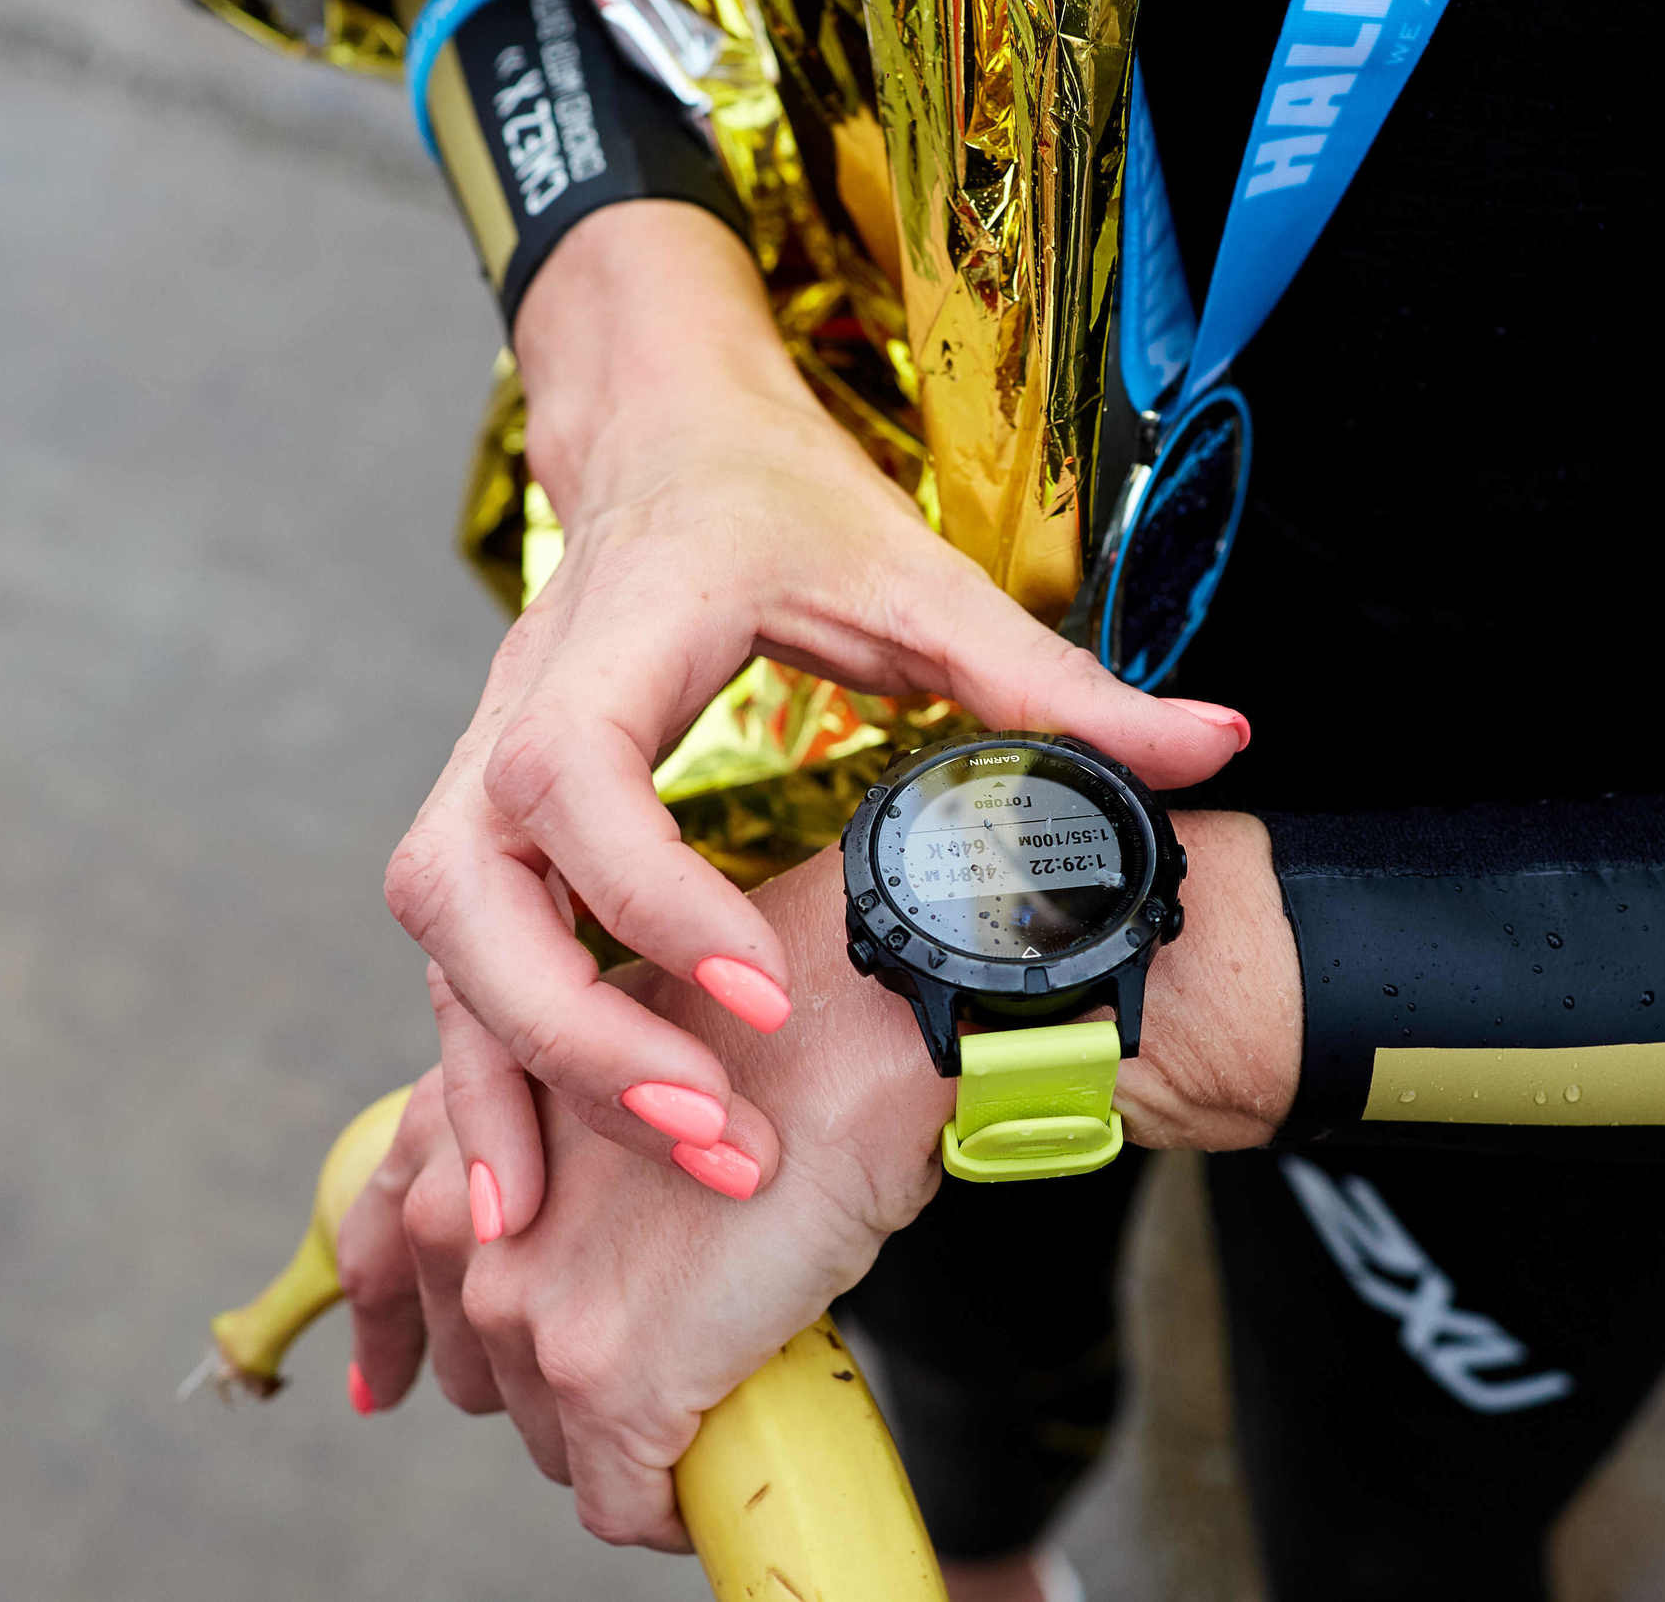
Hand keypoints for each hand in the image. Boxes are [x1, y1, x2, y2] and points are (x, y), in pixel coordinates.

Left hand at [339, 818, 1301, 1546]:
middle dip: (550, 1385)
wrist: (853, 1025)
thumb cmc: (775, 1029)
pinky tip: (716, 1485)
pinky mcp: (606, 1378)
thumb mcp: (621, 1053)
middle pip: (480, 1370)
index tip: (390, 1382)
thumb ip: (560, 1129)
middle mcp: (466, 1218)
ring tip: (708, 1399)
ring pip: (553, 1443)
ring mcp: (527, 1302)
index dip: (390, 1328)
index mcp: (463, 1125)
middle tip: (646, 1371)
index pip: (379, 1248)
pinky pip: (623, 1502)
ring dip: (623, 1441)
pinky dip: (670, 1508)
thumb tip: (589, 1223)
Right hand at [383, 202, 1250, 1234]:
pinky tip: (524, 1187)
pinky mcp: (489, 836)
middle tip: (707, 1133)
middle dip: (569, 1030)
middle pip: (464, 891)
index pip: (577, 781)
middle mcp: (514, 712)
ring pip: (444, 946)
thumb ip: (1057, 681)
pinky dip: (480, 1075)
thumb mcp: (924, 582)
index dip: (652, 897)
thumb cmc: (783, 508)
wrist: (665, 444)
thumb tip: (1220, 745)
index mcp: (618, 638)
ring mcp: (481, 776)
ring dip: (507, 1079)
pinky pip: (454, 967)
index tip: (759, 996)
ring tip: (561, 1220)